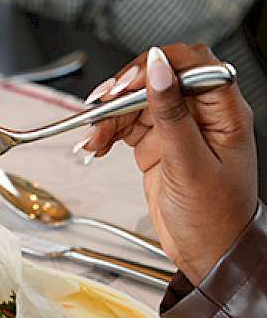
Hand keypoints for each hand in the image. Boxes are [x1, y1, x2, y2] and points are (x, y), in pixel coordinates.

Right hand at [80, 43, 257, 284]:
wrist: (208, 254)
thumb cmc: (215, 217)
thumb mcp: (190, 163)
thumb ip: (171, 113)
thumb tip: (158, 68)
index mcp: (224, 112)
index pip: (193, 64)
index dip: (158, 65)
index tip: (128, 82)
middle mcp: (201, 114)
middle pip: (158, 79)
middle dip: (125, 89)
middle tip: (101, 105)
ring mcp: (177, 128)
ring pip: (136, 102)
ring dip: (109, 115)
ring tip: (93, 138)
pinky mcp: (156, 144)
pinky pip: (125, 125)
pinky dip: (107, 132)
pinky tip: (96, 145)